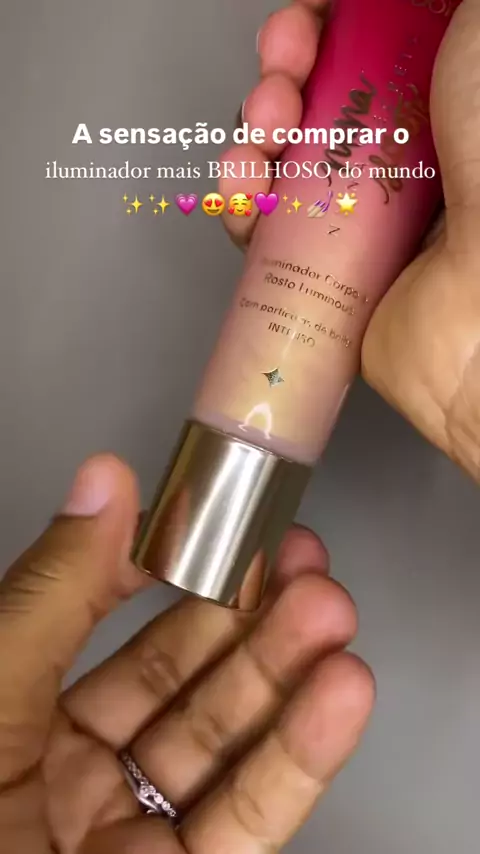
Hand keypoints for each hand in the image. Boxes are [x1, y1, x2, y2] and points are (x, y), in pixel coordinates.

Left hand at [0, 454, 373, 852]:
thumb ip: (52, 595)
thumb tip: (102, 481)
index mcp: (5, 713)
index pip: (94, 620)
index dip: (158, 565)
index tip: (216, 520)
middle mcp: (65, 771)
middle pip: (175, 678)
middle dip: (245, 615)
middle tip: (301, 560)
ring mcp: (123, 836)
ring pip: (221, 745)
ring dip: (286, 676)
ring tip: (334, 612)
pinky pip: (244, 823)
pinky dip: (300, 759)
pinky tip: (339, 696)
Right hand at [221, 0, 479, 480]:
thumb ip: (443, 14)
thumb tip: (407, 6)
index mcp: (439, 108)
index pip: (363, 53)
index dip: (322, 29)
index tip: (308, 18)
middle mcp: (398, 160)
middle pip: (315, 103)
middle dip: (283, 74)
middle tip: (283, 64)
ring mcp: (360, 216)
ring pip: (282, 162)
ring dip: (254, 133)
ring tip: (263, 131)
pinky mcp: (325, 270)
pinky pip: (267, 232)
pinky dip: (243, 204)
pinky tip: (248, 189)